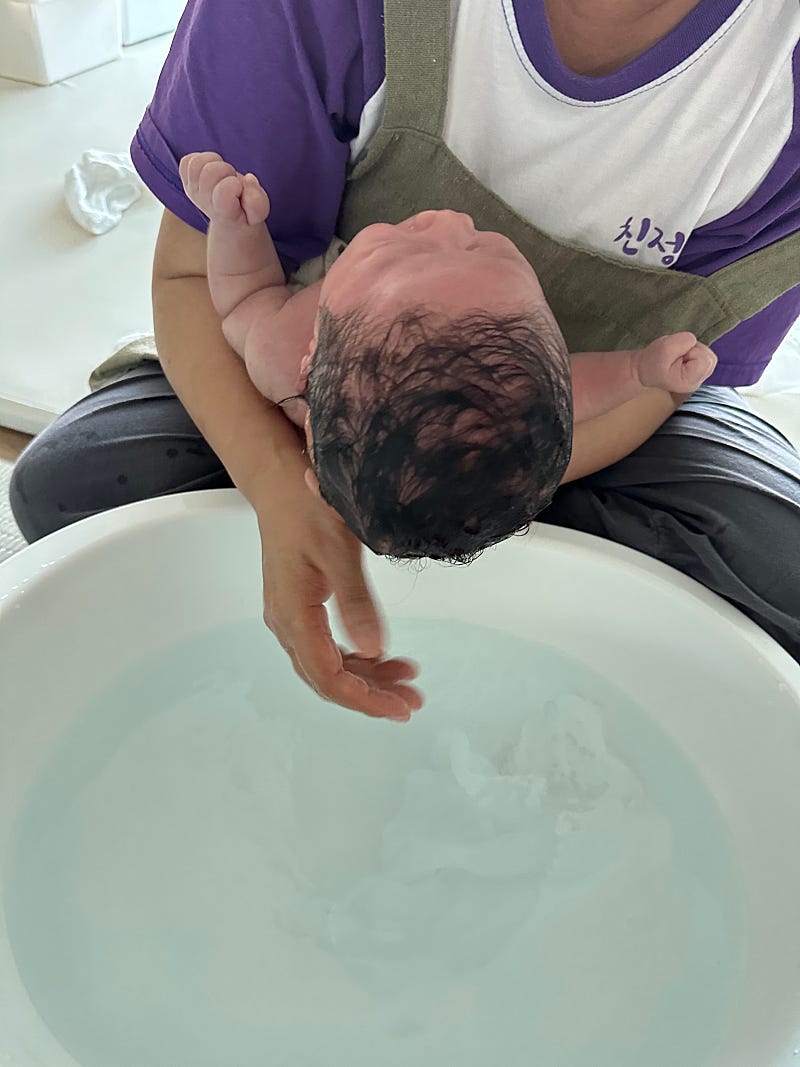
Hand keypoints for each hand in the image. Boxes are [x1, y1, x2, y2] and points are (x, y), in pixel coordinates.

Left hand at [179, 151, 269, 227]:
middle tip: (232, 180)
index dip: (236, 184)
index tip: (240, 191)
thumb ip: (258, 201)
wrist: (230, 218)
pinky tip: (211, 171)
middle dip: (226, 170)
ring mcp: (192, 191)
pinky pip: (187, 161)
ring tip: (222, 174)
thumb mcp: (260, 212)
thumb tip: (248, 178)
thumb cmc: (246, 212)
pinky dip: (201, 160)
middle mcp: (204, 202)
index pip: (224, 190)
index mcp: (222, 211)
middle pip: (209, 171)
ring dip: (213, 162)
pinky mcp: (186, 180)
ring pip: (196, 163)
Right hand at [254, 466, 422, 721]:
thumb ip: (356, 602)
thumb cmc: (306, 508)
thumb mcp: (339, 551)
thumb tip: (374, 649)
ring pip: (328, 665)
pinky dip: (355, 657)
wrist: (279, 483)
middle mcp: (287, 624)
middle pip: (328, 679)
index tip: (400, 707)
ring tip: (407, 678)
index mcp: (294, 615)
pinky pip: (325, 646)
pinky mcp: (298, 607)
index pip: (328, 677)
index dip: (365, 699)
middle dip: (371, 694)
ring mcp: (290, 617)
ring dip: (366, 677)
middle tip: (413, 700)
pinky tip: (381, 655)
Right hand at [636, 332, 716, 393]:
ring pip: (708, 354)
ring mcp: (699, 376)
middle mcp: (698, 381)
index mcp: (690, 381)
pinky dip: (694, 350)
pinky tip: (682, 356)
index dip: (692, 350)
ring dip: (693, 349)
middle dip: (694, 349)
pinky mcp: (698, 370)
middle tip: (677, 354)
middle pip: (710, 357)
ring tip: (678, 355)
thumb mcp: (663, 348)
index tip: (676, 356)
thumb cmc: (651, 362)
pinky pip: (704, 354)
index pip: (705, 359)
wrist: (645, 369)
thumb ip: (682, 342)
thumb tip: (693, 340)